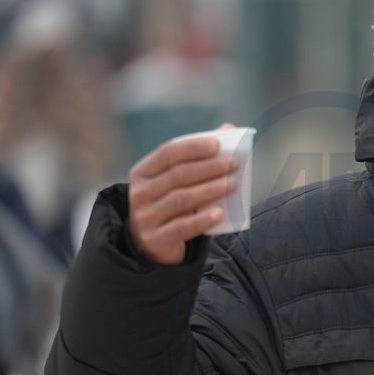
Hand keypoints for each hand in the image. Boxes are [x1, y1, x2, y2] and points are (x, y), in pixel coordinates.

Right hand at [128, 125, 239, 264]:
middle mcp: (139, 193)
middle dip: (209, 167)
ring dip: (210, 190)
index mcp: (142, 172)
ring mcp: (145, 217)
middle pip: (178, 175)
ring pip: (181, 199)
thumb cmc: (170, 205)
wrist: (151, 246)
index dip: (193, 147)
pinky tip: (219, 213)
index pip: (168, 153)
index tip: (218, 144)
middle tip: (234, 163)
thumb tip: (228, 129)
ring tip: (233, 184)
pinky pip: (181, 227)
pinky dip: (201, 219)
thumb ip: (197, 158)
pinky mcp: (155, 239)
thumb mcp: (175, 182)